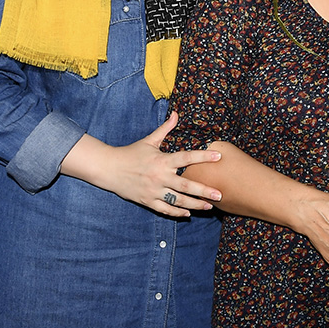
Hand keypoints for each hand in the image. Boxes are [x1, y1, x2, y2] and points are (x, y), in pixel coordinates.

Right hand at [103, 113, 223, 216]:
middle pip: (186, 185)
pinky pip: (165, 209)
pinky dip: (177, 212)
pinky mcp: (147, 201)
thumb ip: (165, 129)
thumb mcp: (149, 140)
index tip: (219, 156)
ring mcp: (153, 190)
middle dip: (204, 191)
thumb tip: (176, 113)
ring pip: (178, 201)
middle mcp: (159, 176)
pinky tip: (188, 213)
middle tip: (220, 195)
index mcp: (162, 160)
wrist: (108, 168)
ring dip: (195, 205)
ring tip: (209, 206)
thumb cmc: (131, 153)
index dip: (203, 157)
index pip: (186, 158)